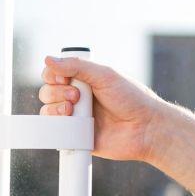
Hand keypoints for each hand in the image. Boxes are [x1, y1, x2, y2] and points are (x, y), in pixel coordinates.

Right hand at [40, 56, 170, 162]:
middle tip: (77, 96)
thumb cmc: (132, 99)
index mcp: (86, 81)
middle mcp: (79, 98)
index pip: (56, 74)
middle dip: (56, 92)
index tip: (64, 78)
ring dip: (53, 108)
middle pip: (48, 91)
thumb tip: (48, 59)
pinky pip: (56, 132)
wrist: (147, 128)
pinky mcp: (77, 136)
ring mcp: (77, 118)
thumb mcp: (105, 76)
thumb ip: (77, 67)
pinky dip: (54, 127)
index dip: (53, 75)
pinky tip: (66, 122)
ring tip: (71, 110)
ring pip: (48, 111)